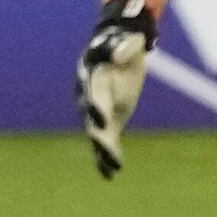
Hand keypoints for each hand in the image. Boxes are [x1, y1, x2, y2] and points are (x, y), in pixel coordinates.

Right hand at [75, 0, 155, 175]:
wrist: (117, 48)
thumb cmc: (122, 43)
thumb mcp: (126, 41)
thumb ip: (123, 47)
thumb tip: (122, 52)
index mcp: (92, 78)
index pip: (94, 95)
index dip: (96, 108)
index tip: (101, 121)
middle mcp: (90, 97)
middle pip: (93, 119)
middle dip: (98, 135)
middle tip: (105, 148)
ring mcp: (98, 111)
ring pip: (98, 135)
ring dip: (103, 152)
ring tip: (111, 169)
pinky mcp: (109, 120)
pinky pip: (107, 141)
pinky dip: (107, 157)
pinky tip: (110, 174)